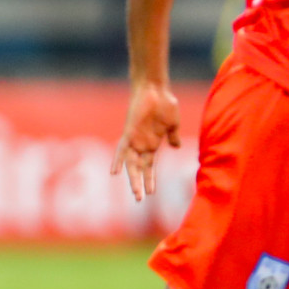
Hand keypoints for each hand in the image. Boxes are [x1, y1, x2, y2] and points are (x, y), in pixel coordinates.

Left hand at [110, 82, 181, 201]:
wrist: (155, 89)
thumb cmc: (165, 104)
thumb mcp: (172, 124)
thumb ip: (172, 136)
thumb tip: (174, 147)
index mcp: (151, 144)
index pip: (149, 167)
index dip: (149, 179)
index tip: (151, 193)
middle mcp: (141, 144)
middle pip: (138, 169)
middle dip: (139, 184)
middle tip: (139, 200)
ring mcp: (134, 139)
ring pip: (131, 164)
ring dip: (133, 178)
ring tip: (135, 194)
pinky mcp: (129, 132)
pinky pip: (121, 149)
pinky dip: (117, 160)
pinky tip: (114, 173)